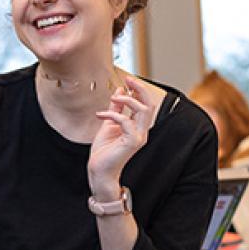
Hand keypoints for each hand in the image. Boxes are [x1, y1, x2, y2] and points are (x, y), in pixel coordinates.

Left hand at [88, 76, 154, 194]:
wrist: (99, 170)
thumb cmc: (104, 151)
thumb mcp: (109, 124)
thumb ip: (116, 108)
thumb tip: (120, 91)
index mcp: (137, 127)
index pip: (146, 104)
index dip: (139, 90)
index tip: (128, 79)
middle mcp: (141, 132)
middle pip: (149, 105)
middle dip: (140, 89)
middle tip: (128, 79)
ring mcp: (138, 137)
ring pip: (143, 110)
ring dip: (128, 100)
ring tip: (114, 97)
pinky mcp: (132, 142)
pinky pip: (126, 121)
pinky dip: (113, 114)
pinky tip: (100, 114)